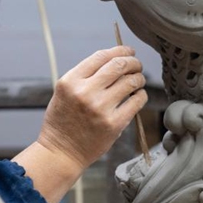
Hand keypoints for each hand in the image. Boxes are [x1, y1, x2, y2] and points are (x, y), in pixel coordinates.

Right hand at [38, 46, 146, 170]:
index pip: (101, 56)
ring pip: (131, 82)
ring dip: (139, 78)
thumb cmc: (62, 122)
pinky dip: (141, 95)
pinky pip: (136, 101)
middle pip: (118, 65)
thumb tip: (113, 61)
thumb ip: (84, 77)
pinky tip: (138, 96)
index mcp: (70, 81)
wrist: (61, 152)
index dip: (119, 50)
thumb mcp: (63, 93)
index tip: (127, 51)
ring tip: (138, 80)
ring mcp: (100, 108)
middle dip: (133, 61)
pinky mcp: (113, 124)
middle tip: (136, 65)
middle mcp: (85, 92)